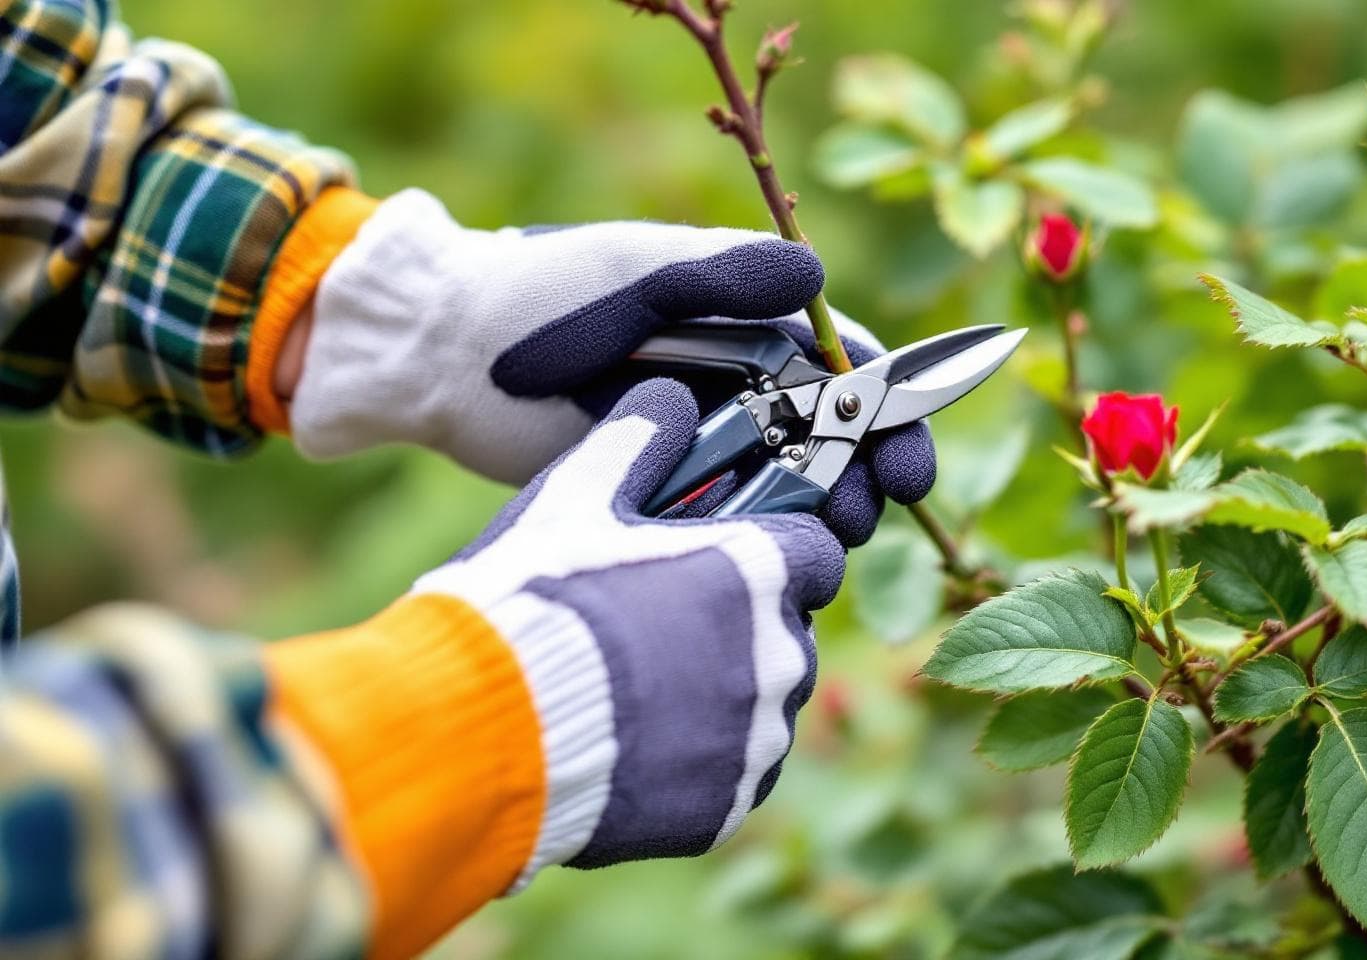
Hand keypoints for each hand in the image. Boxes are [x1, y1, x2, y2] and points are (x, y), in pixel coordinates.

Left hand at [288, 189, 933, 543]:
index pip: (846, 370)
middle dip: (864, 478)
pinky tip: (770, 567)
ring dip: (821, 518)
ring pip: (787, 489)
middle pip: (832, 440)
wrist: (448, 355)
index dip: (889, 414)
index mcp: (747, 324)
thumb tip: (815, 277)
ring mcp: (700, 445)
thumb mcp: (636, 270)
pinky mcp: (659, 495)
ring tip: (829, 543)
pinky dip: (755, 544)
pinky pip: (725, 526)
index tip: (906, 462)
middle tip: (868, 514)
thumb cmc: (543, 295)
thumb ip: (722, 275)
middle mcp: (737, 387)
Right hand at [412, 378, 841, 882]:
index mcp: (757, 573)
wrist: (484, 726)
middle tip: (663, 624)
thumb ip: (638, 438)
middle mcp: (777, 656)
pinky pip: (733, 772)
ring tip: (639, 688)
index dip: (775, 552)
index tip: (724, 559)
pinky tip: (634, 743)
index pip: (817, 552)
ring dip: (723, 693)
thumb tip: (669, 396)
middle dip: (742, 624)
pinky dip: (699, 759)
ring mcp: (755, 739)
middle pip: (789, 630)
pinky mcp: (726, 806)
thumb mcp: (578, 495)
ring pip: (765, 704)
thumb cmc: (534, 598)